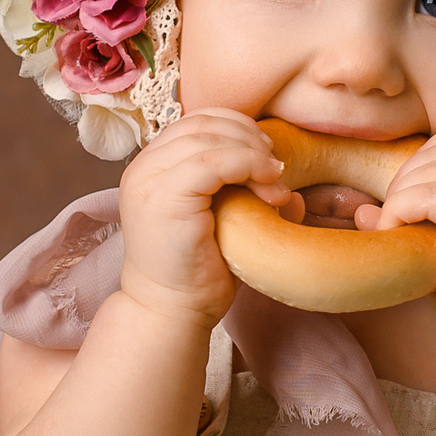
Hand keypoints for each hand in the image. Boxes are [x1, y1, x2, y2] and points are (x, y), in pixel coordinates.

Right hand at [114, 109, 289, 329]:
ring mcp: (147, 179)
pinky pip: (212, 161)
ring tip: (276, 182)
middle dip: (249, 138)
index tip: (268, 156)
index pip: (197, 122)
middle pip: (204, 122)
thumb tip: (291, 188)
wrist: (172, 313)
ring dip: (253, 153)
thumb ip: (246, 195)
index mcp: (152, 167)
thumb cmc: (199, 273)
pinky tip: (269, 185)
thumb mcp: (225, 222)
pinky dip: (247, 165)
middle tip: (277, 169)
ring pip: (209, 137)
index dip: (238, 129)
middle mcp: (143, 167)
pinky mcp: (163, 196)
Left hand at [359, 122, 435, 348]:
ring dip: (401, 195)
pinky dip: (401, 210)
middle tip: (394, 218)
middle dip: (407, 178)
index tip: (411, 195)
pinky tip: (395, 234)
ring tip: (393, 229)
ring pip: (431, 168)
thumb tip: (363, 211)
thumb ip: (412, 222)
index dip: (428, 155)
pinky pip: (428, 194)